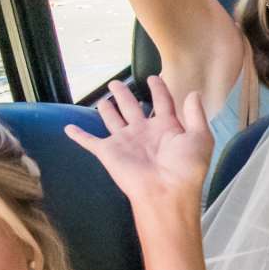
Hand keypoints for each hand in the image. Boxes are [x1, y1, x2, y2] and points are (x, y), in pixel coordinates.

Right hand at [66, 78, 213, 211]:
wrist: (165, 192)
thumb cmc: (186, 167)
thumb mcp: (200, 138)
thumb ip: (196, 114)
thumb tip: (193, 93)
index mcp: (167, 127)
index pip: (162, 102)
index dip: (158, 89)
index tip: (153, 77)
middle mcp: (144, 132)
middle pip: (132, 107)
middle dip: (124, 94)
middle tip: (116, 83)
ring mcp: (125, 141)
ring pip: (113, 119)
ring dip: (106, 109)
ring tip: (103, 98)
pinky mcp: (108, 152)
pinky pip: (90, 141)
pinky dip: (78, 135)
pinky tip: (68, 127)